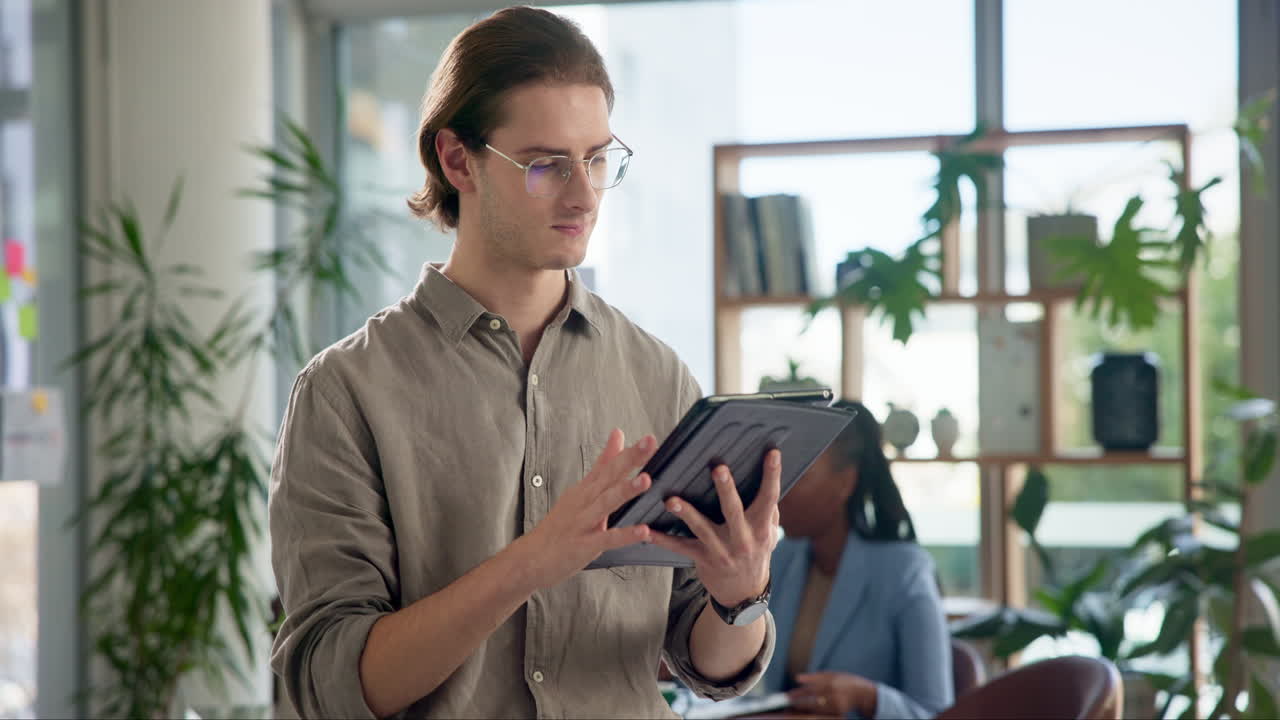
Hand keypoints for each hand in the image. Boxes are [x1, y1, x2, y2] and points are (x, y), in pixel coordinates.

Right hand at [517, 429, 656, 588]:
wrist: (530, 558)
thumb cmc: (558, 526)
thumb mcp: (580, 491)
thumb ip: (602, 464)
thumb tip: (617, 436)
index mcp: (586, 489)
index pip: (609, 465)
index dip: (629, 452)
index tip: (649, 439)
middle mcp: (584, 501)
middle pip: (608, 476)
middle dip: (629, 460)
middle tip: (648, 444)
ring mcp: (583, 522)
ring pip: (606, 503)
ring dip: (625, 490)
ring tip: (645, 480)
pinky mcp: (584, 545)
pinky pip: (607, 539)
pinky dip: (625, 535)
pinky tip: (642, 531)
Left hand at [646, 448, 781, 607]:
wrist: (744, 593)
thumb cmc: (756, 553)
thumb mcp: (768, 533)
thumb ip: (768, 509)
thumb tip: (766, 476)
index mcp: (762, 528)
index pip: (769, 497)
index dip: (772, 475)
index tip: (772, 453)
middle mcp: (743, 539)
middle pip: (734, 510)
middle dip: (726, 489)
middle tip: (718, 468)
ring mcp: (722, 550)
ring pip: (702, 528)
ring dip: (686, 513)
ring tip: (672, 500)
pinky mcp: (703, 559)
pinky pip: (680, 547)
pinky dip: (662, 539)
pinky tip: (646, 530)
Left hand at [787, 671, 876, 717]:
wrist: (863, 693)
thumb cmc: (846, 681)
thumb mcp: (831, 674)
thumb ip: (814, 677)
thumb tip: (798, 678)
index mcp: (831, 681)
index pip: (810, 688)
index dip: (798, 692)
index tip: (787, 696)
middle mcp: (833, 693)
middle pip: (811, 700)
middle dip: (798, 702)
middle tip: (787, 701)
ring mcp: (836, 704)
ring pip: (815, 709)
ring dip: (803, 708)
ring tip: (793, 707)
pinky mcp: (838, 712)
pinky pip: (822, 714)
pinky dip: (813, 712)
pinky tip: (805, 712)